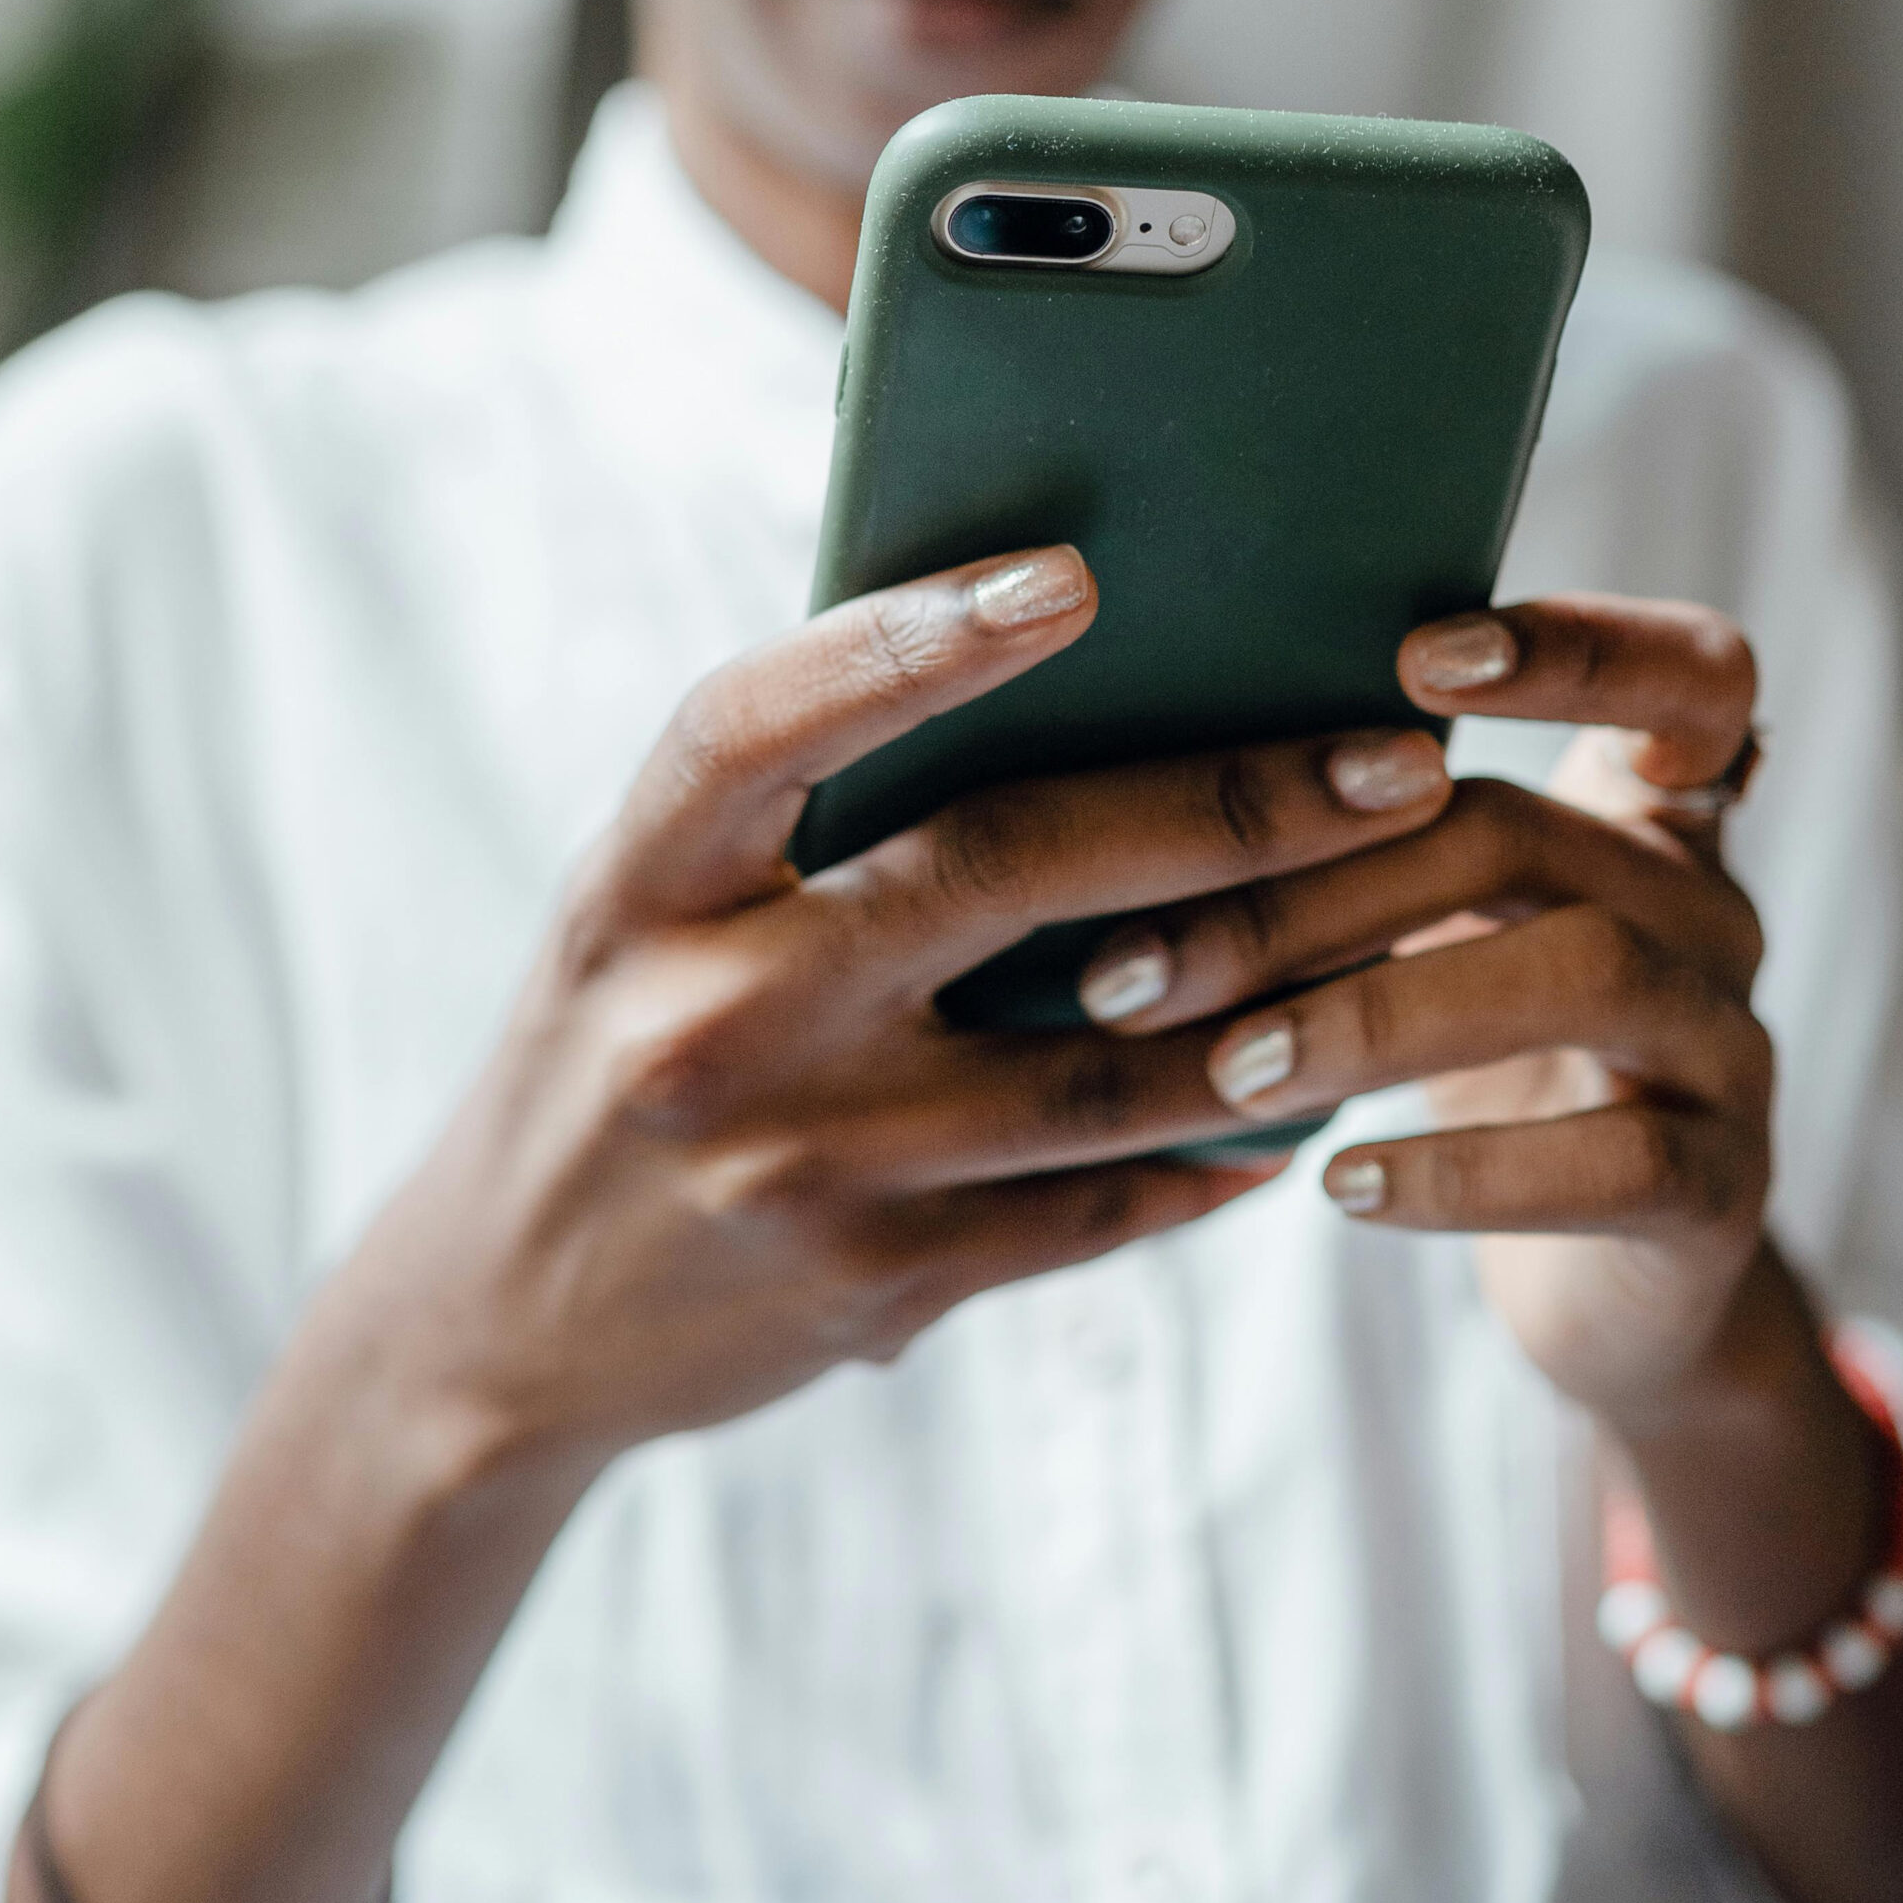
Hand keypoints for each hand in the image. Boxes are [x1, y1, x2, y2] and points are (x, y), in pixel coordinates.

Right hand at [319, 543, 1462, 1496]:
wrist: (495, 1327)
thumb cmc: (606, 1061)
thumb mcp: (641, 922)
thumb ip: (791, 826)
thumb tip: (1045, 689)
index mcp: (635, 891)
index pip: (760, 729)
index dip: (908, 641)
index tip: (1073, 575)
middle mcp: (707, 1021)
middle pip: (996, 876)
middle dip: (1226, 810)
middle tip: (1397, 764)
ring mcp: (795, 1168)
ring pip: (1094, 1066)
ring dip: (1277, 997)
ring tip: (1407, 923)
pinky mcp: (870, 1287)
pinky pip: (1088, 1209)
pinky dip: (1209, 1152)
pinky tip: (1303, 1106)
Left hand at [1070, 591, 1770, 1429]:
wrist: (1608, 1288)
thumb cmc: (1478, 1073)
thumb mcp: (1427, 940)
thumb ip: (1354, 850)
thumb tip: (1114, 792)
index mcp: (1641, 818)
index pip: (1686, 672)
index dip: (1575, 646)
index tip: (1415, 659)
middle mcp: (1706, 908)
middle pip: (1524, 834)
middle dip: (1312, 894)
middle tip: (1141, 969)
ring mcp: (1731, 1046)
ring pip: (1587, 973)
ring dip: (1379, 1016)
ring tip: (1234, 1073)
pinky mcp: (1725, 1190)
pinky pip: (1616, 1162)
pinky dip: (1464, 1173)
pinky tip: (1341, 1187)